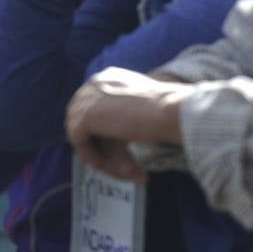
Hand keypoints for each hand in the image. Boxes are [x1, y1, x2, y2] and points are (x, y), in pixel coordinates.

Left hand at [66, 67, 191, 181]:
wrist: (173, 111)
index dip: (109, 138)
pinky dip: (94, 158)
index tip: (127, 156)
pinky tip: (114, 168)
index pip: (97, 112)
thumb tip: (111, 142)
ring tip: (131, 174)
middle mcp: (93, 84)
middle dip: (109, 151)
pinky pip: (79, 143)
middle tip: (132, 171)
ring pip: (85, 135)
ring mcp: (85, 98)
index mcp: (108, 78)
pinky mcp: (83, 116)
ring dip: (105, 159)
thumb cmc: (169, 112)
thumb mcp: (142, 111)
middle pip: (90, 125)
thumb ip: (122, 120)